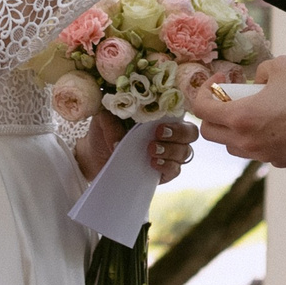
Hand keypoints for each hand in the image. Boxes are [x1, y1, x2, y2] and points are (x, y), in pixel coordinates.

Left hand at [73, 113, 198, 183]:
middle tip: (158, 135)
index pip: (180, 112)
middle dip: (178, 134)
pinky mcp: (164, 171)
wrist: (95, 156)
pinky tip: (153, 164)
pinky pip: (176, 170)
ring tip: (151, 151)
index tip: (158, 123)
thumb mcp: (103, 119)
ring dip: (170, 150)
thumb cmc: (104, 131)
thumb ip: (112, 120)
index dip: (176, 115)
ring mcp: (168, 153)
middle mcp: (169, 133)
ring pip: (185, 151)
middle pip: (190, 133)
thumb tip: (121, 139)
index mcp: (159, 115)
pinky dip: (167, 166)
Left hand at [190, 55, 285, 166]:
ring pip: (232, 146)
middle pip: (210, 133)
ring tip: (252, 110)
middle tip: (230, 97)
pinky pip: (257, 152)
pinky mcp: (281, 161)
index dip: (204, 91)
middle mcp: (247, 141)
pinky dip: (256, 139)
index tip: (221, 80)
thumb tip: (256, 80)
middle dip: (213, 113)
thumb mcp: (281, 66)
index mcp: (241, 117)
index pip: (202, 110)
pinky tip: (274, 123)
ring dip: (233, 129)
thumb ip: (260, 71)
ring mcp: (264, 155)